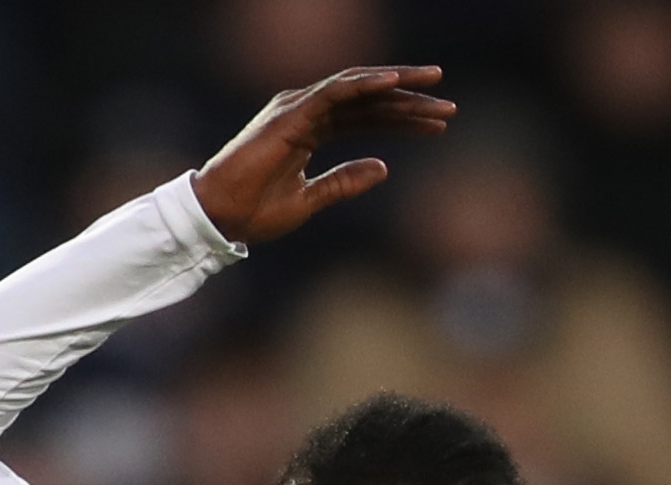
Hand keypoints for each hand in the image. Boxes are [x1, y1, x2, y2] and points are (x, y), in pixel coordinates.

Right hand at [191, 65, 452, 245]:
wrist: (221, 216)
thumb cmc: (255, 211)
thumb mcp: (311, 198)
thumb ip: (345, 181)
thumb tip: (382, 167)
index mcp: (312, 129)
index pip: (366, 117)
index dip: (403, 119)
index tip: (439, 125)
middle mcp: (307, 111)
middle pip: (369, 98)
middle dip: (410, 99)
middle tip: (449, 103)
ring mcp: (299, 107)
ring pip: (358, 88)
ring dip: (397, 85)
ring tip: (434, 84)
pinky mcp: (292, 113)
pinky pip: (336, 91)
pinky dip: (366, 84)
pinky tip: (396, 82)